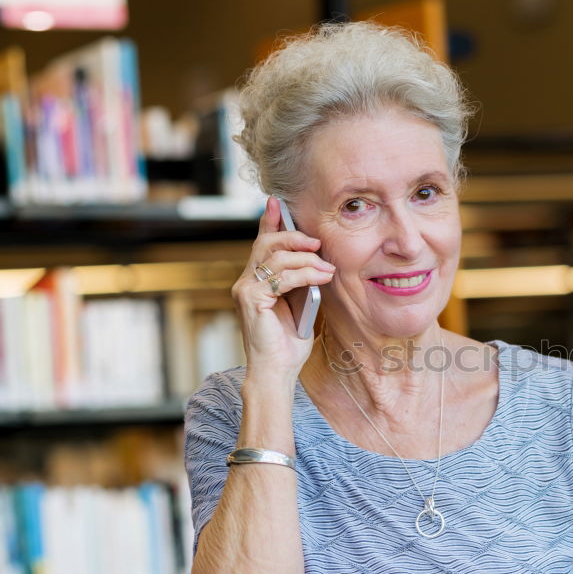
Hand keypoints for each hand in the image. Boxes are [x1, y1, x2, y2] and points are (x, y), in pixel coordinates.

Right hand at [232, 195, 335, 377]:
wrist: (278, 371)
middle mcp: (245, 282)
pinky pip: (281, 276)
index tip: (277, 202)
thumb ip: (301, 282)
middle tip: (318, 241)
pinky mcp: (250, 299)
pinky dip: (305, 274)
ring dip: (307, 259)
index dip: (269, 221)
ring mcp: (245, 290)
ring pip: (276, 257)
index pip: (262, 244)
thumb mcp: (300, 305)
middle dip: (294, 236)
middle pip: (267, 243)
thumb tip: (318, 260)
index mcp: (256, 281)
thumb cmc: (288, 343)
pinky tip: (322, 277)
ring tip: (327, 268)